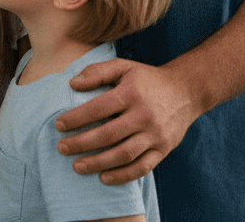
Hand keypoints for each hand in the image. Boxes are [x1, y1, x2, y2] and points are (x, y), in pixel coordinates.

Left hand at [54, 58, 201, 185]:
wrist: (186, 91)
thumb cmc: (147, 79)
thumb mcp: (123, 67)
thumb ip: (97, 71)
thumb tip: (72, 84)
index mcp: (131, 94)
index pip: (98, 108)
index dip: (76, 118)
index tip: (58, 125)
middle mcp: (144, 115)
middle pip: (108, 134)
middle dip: (81, 143)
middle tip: (61, 148)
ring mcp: (155, 135)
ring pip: (124, 154)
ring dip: (98, 163)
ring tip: (77, 166)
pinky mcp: (164, 149)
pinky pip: (143, 167)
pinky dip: (123, 175)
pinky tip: (104, 177)